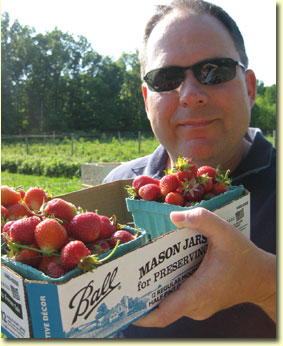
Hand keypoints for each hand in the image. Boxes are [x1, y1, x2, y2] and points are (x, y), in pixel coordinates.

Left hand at [134, 207, 275, 326]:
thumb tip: (173, 216)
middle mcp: (196, 305)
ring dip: (154, 290)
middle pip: (161, 308)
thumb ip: (201, 219)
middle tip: (126, 276)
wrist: (262, 277)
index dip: (142, 314)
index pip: (164, 314)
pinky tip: (161, 270)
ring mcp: (198, 307)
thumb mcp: (225, 231)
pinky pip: (178, 299)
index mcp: (199, 292)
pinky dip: (167, 288)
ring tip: (139, 271)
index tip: (124, 305)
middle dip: (142, 295)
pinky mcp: (201, 302)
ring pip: (169, 303)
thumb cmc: (244, 256)